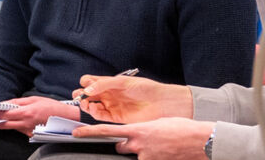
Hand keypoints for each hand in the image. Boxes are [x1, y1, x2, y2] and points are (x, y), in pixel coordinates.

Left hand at [0, 96, 79, 135]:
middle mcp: (26, 124)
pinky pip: (18, 130)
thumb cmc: (52, 107)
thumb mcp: (34, 99)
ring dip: (1, 123)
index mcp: (26, 113)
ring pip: (10, 128)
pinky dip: (12, 125)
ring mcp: (29, 131)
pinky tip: (8, 120)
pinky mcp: (31, 134)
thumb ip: (17, 102)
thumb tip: (5, 103)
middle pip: (4, 124)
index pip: (4, 114)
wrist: (66, 118)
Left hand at [73, 117, 211, 159]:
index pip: (107, 131)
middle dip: (126, 145)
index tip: (75, 133)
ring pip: (134, 155)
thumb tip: (136, 134)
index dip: (88, 132)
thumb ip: (142, 129)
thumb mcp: (158, 123)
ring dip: (141, 152)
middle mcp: (139, 145)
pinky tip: (164, 152)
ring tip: (158, 146)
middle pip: (120, 147)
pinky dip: (153, 157)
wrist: (203, 141)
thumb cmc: (183, 128)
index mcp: (138, 130)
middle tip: (141, 141)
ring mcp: (147, 157)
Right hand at [74, 74, 193, 122]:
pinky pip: (100, 116)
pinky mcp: (115, 117)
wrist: (161, 103)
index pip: (89, 82)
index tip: (86, 86)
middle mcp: (108, 94)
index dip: (85, 83)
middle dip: (81, 95)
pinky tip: (95, 109)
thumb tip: (86, 89)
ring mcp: (111, 105)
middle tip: (81, 96)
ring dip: (85, 104)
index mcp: (109, 83)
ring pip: (91, 106)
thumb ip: (103, 84)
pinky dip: (94, 113)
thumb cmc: (146, 88)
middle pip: (87, 94)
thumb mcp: (122, 81)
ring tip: (87, 104)